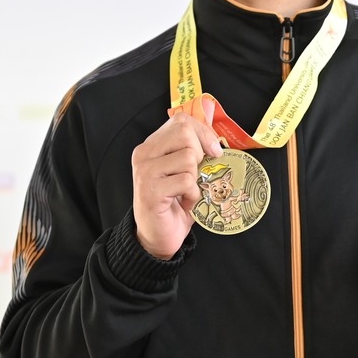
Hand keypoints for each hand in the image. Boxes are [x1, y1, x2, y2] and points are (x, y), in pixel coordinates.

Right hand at [132, 103, 221, 259]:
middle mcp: (144, 154)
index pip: (180, 121)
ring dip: (195, 179)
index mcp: (151, 146)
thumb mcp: (184, 170)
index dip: (203, 133)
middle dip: (200, 155)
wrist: (157, 236)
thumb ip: (193, 148)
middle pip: (184, 134)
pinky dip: (193, 195)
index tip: (213, 151)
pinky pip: (186, 181)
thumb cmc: (174, 203)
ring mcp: (145, 172)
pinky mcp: (151, 190)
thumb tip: (213, 125)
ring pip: (188, 158)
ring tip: (186, 192)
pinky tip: (184, 202)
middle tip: (195, 174)